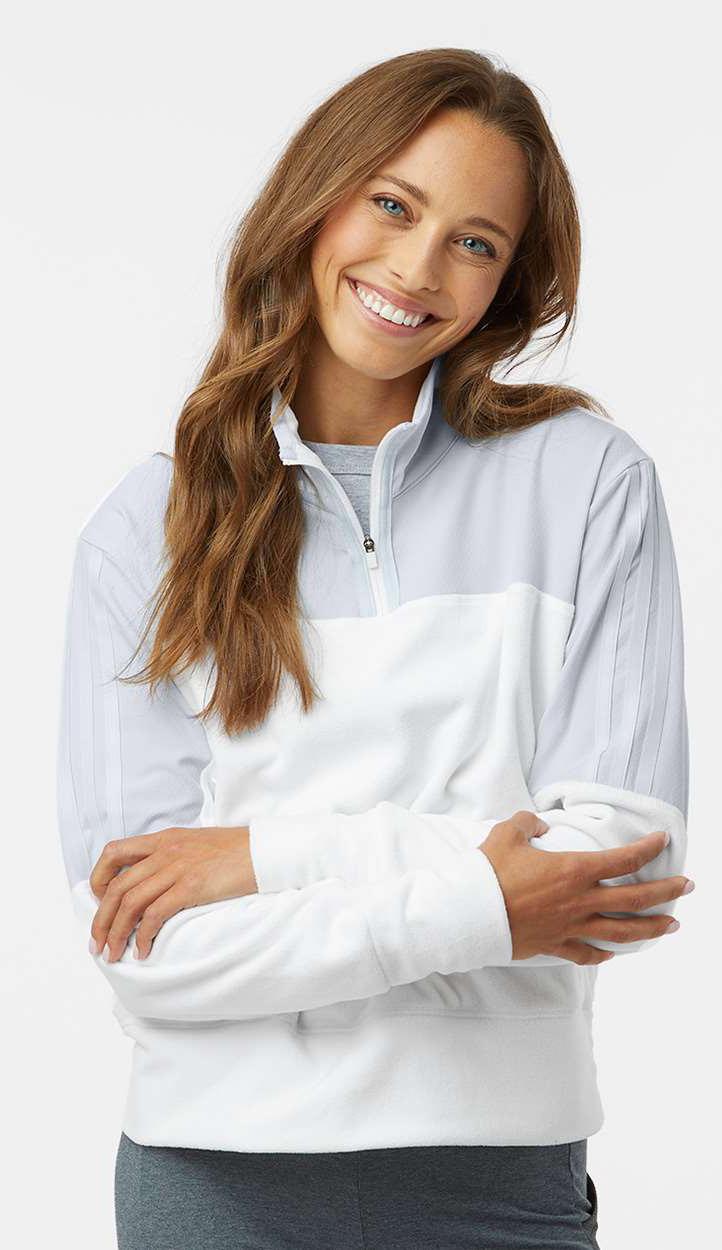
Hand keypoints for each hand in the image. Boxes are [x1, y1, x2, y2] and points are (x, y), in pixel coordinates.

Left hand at [88, 826, 257, 962]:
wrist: (264, 850)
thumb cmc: (235, 851)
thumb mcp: (195, 844)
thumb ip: (171, 856)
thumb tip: (153, 881)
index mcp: (163, 839)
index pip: (114, 852)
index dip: (99, 879)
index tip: (100, 903)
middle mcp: (165, 851)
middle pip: (117, 886)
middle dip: (101, 919)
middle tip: (97, 944)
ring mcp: (178, 868)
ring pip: (131, 903)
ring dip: (117, 933)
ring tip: (114, 954)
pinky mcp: (192, 886)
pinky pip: (156, 914)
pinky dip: (144, 936)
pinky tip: (143, 950)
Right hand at [479, 810, 692, 962]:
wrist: (469, 914)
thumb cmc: (488, 873)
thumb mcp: (506, 834)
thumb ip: (528, 823)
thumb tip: (540, 825)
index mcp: (574, 870)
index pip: (623, 859)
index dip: (648, 848)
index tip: (662, 841)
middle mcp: (580, 901)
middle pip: (635, 899)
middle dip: (667, 892)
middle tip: (688, 887)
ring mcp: (570, 927)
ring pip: (622, 932)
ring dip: (651, 928)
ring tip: (672, 925)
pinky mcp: (555, 945)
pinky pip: (587, 953)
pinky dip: (604, 953)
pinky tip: (613, 952)